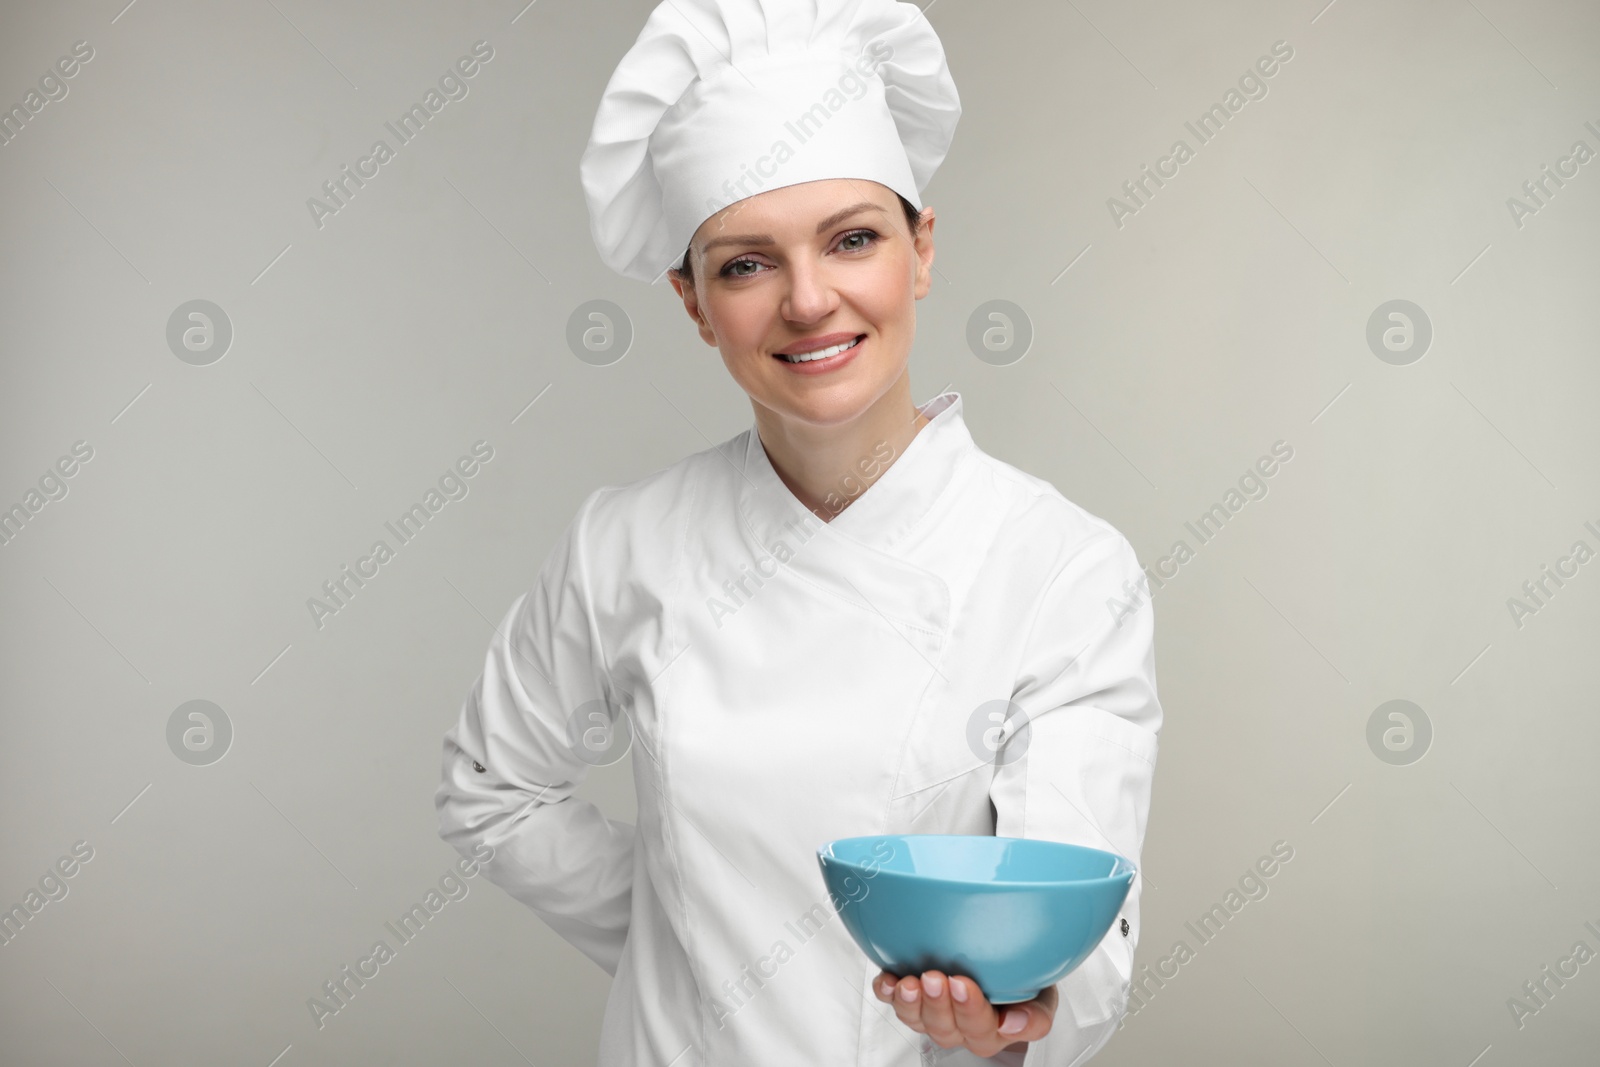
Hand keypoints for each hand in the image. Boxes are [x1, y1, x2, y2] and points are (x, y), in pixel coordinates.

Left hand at [873, 969, 1056, 1057]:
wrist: (1006, 959)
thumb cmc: (1024, 981)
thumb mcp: (1042, 997)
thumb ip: (1035, 1017)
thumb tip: (1013, 1024)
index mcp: (991, 1030)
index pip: (980, 1031)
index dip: (969, 1011)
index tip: (964, 984)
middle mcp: (959, 1025)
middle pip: (944, 1028)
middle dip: (937, 1004)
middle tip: (935, 978)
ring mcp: (933, 1012)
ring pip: (917, 1018)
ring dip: (910, 1002)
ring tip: (910, 982)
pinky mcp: (912, 996)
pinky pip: (894, 1001)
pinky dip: (887, 991)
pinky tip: (887, 981)